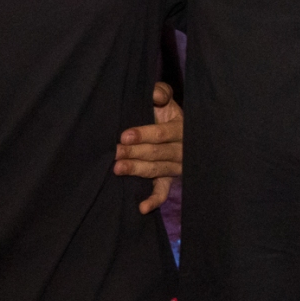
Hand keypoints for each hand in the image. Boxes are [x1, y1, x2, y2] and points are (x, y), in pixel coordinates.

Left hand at [116, 81, 181, 212]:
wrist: (181, 130)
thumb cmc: (166, 113)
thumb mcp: (166, 101)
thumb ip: (161, 92)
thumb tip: (156, 95)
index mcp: (181, 128)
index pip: (162, 134)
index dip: (144, 134)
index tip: (125, 136)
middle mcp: (182, 149)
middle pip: (157, 153)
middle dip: (135, 153)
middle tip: (117, 152)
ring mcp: (176, 167)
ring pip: (157, 170)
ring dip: (137, 170)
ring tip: (118, 169)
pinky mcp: (170, 180)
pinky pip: (164, 192)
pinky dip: (153, 200)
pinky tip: (141, 208)